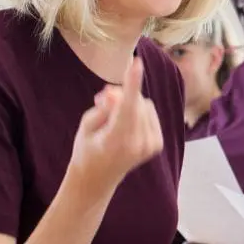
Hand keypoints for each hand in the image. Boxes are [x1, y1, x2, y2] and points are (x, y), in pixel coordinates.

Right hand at [69, 57, 163, 195]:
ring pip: (144, 105)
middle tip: (102, 102)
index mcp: (117, 140)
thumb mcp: (86, 125)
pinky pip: (150, 113)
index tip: (137, 63)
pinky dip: (139, 113)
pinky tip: (126, 125)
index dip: (132, 82)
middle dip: (121, 96)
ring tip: (113, 119)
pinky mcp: (157, 144)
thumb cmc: (86, 150)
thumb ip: (103, 107)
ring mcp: (150, 145)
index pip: (126, 106)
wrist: (96, 180)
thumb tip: (116, 93)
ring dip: (130, 105)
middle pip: (135, 101)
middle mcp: (138, 144)